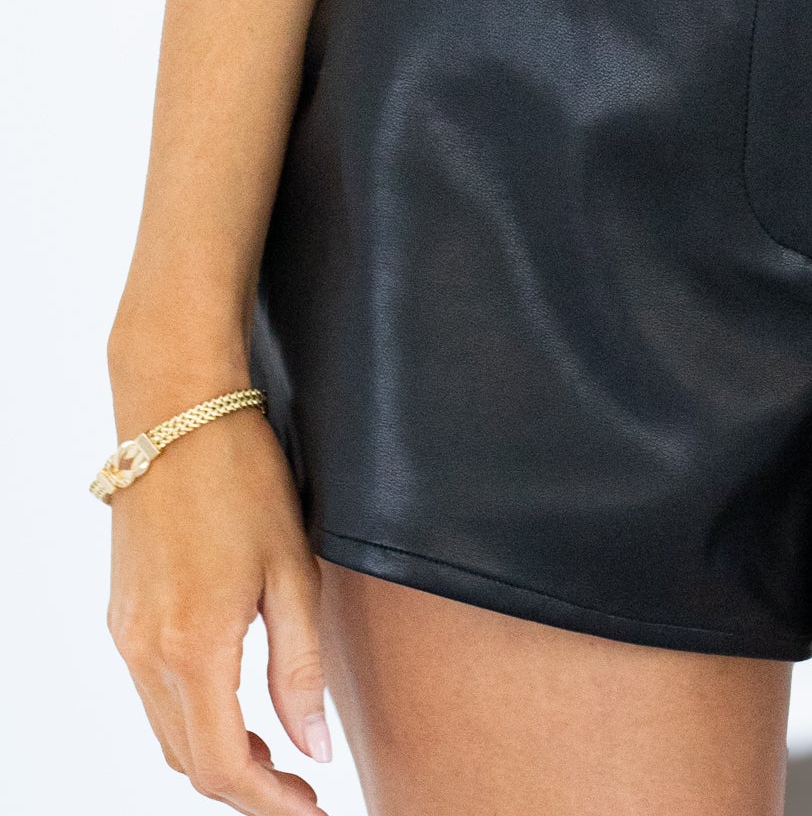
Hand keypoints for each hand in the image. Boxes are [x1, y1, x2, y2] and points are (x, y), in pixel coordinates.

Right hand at [105, 398, 331, 811]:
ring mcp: (125, 636)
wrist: (176, 413)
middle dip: (246, 787)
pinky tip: (235, 704)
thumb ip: (299, 668)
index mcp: (193, 647)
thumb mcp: (291, 570)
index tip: (312, 808)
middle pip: (189, 762)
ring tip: (277, 753)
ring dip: (218, 756)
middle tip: (302, 787)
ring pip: (167, 733)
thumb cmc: (242, 477)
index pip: (222, 766)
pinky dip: (193, 718)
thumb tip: (312, 747)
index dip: (269, 802)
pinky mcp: (121, 616)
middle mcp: (145, 653)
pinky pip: (153, 696)